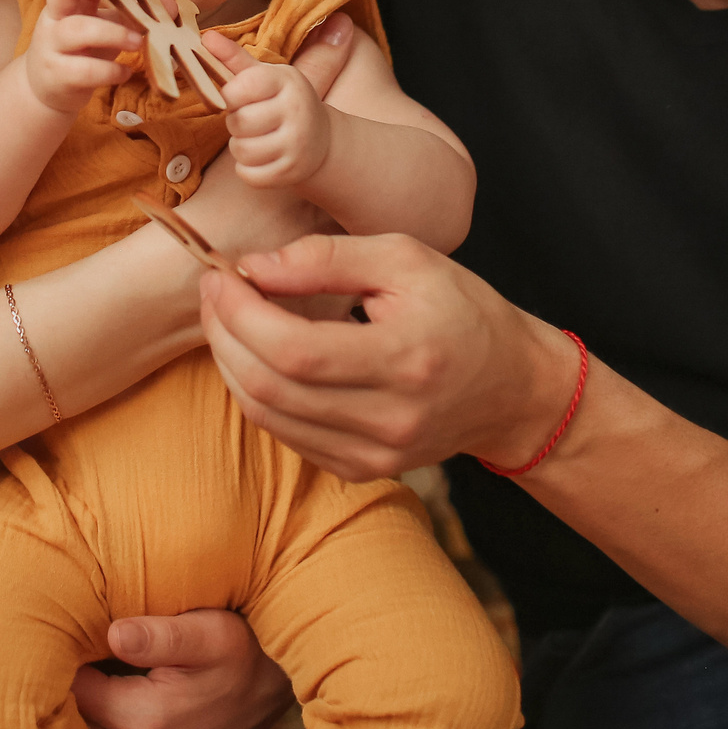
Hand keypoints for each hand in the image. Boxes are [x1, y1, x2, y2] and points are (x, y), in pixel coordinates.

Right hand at [26, 0, 149, 116]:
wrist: (49, 90)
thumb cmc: (82, 52)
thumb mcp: (108, 28)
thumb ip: (135, 15)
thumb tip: (171, 6)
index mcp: (70, 0)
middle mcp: (55, 17)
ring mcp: (51, 45)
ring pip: (76, 30)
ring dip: (112, 33)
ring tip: (138, 42)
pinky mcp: (55, 74)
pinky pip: (82, 70)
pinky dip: (109, 70)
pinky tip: (125, 72)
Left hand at [73, 611, 292, 728]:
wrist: (269, 689)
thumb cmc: (240, 654)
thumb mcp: (210, 633)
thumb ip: (161, 636)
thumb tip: (113, 633)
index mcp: (144, 718)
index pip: (74, 690)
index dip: (68, 656)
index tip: (74, 626)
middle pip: (76, 715)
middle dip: (72, 678)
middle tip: (77, 638)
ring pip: (90, 727)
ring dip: (87, 698)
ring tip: (93, 658)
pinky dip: (103, 710)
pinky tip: (110, 680)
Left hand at [198, 232, 582, 480]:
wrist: (513, 389)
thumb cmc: (463, 311)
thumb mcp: (406, 260)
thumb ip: (327, 258)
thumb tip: (253, 266)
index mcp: (406, 360)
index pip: (294, 350)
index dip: (241, 313)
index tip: (221, 275)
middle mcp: (390, 419)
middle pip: (271, 387)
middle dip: (224, 335)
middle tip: (214, 293)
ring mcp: (376, 454)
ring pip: (268, 417)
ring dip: (231, 365)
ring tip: (228, 319)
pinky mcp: (363, 470)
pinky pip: (286, 436)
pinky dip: (259, 394)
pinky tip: (258, 356)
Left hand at [207, 38, 331, 191]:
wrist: (322, 140)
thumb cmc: (283, 102)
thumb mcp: (265, 76)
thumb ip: (233, 58)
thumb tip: (205, 36)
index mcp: (286, 81)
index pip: (240, 88)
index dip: (230, 96)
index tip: (238, 97)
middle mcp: (296, 111)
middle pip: (238, 123)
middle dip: (235, 123)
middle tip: (249, 120)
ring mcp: (296, 144)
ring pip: (242, 151)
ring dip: (240, 147)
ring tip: (255, 138)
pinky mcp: (291, 172)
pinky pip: (249, 175)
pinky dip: (248, 169)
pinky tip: (261, 158)